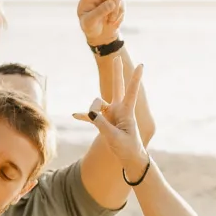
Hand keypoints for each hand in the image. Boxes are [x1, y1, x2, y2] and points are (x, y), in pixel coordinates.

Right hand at [74, 55, 148, 177]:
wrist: (129, 157)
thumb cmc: (127, 147)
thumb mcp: (114, 137)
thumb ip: (102, 124)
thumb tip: (90, 113)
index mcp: (127, 112)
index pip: (131, 92)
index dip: (135, 78)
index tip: (141, 65)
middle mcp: (119, 109)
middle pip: (117, 87)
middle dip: (117, 73)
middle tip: (118, 58)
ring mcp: (111, 114)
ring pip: (97, 104)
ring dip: (92, 110)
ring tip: (93, 120)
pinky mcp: (103, 121)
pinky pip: (91, 116)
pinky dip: (84, 116)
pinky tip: (74, 115)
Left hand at [78, 0, 124, 47]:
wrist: (101, 35)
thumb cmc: (90, 27)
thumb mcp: (89, 22)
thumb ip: (99, 12)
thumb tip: (112, 3)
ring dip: (115, 10)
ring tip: (109, 20)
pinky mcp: (120, 3)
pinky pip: (122, 6)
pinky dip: (118, 16)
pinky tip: (112, 22)